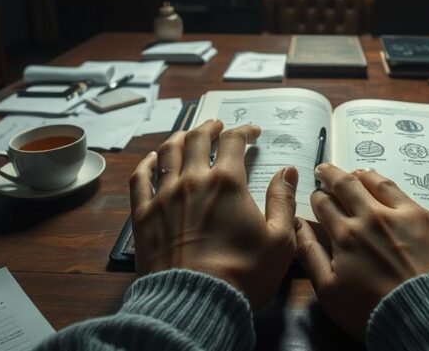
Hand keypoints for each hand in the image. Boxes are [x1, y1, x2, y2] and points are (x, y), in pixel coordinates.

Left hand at [129, 120, 298, 308]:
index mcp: (227, 182)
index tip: (252, 132)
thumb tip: (288, 172)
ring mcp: (164, 196)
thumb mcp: (280, 240)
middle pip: (197, 139)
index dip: (244, 131)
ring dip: (180, 137)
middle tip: (217, 125)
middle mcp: (193, 181)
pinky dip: (147, 163)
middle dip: (209, 127)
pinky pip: (140, 179)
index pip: (233, 141)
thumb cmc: (243, 274)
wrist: (197, 303)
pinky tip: (152, 159)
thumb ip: (284, 201)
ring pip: (168, 152)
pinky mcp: (143, 215)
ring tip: (188, 134)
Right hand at [296, 164, 428, 339]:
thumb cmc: (373, 311)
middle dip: (331, 175)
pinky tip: (381, 182)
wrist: (427, 317)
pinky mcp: (424, 217)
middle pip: (346, 185)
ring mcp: (399, 215)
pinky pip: (399, 190)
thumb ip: (310, 254)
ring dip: (358, 175)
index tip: (316, 195)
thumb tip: (296, 225)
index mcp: (345, 235)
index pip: (324, 204)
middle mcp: (370, 217)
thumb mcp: (329, 291)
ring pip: (373, 182)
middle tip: (324, 169)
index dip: (317, 197)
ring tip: (352, 173)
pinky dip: (383, 181)